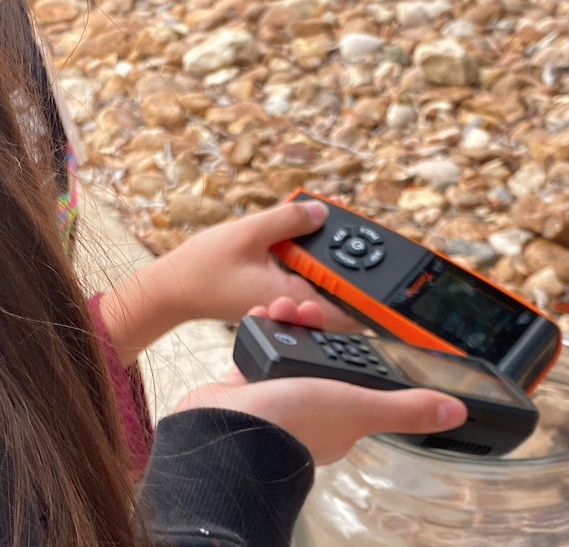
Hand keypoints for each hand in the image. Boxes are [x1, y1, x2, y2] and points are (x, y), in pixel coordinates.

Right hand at [98, 201, 358, 366]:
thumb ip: (287, 221)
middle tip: (364, 234)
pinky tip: (310, 228)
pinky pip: (307, 279)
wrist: (172, 289)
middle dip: (355, 269)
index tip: (392, 279)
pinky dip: (313, 258)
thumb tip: (323, 212)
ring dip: (333, 259)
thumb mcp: (247, 233)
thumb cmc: (202, 268)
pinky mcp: (279, 294)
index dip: (375, 297)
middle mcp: (295, 307)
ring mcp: (288, 303)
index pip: (350, 309)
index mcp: (294, 300)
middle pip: (343, 294)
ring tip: (335, 222)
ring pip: (326, 284)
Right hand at [173, 298, 467, 465]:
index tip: (345, 328)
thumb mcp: (360, 408)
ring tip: (281, 309)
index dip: (353, 353)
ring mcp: (271, 404)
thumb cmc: (290, 427)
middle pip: (319, 362)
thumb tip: (455, 412)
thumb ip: (406, 408)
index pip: (357, 382)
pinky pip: (254, 355)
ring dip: (286, 325)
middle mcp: (307, 413)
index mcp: (339, 421)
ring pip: (286, 354)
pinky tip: (259, 317)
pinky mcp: (240, 394)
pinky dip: (257, 333)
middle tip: (307, 309)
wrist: (220, 432)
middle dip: (315, 330)